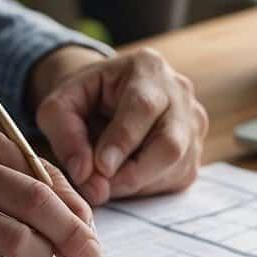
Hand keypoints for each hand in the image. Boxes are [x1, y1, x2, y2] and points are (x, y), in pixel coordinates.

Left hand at [31, 46, 207, 205]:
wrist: (111, 97)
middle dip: (133, 172)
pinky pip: (175, 177)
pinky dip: (146, 186)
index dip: (122, 141)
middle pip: (170, 143)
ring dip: (136, 182)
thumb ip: (65, 134)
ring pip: (175, 166)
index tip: (100, 168)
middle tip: (101, 187)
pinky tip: (124, 175)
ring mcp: (193, 123)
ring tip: (106, 180)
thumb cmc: (86, 98)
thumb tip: (85, 174)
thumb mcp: (61, 104)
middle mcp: (180, 93)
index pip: (143, 108)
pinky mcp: (196, 151)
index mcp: (148, 68)